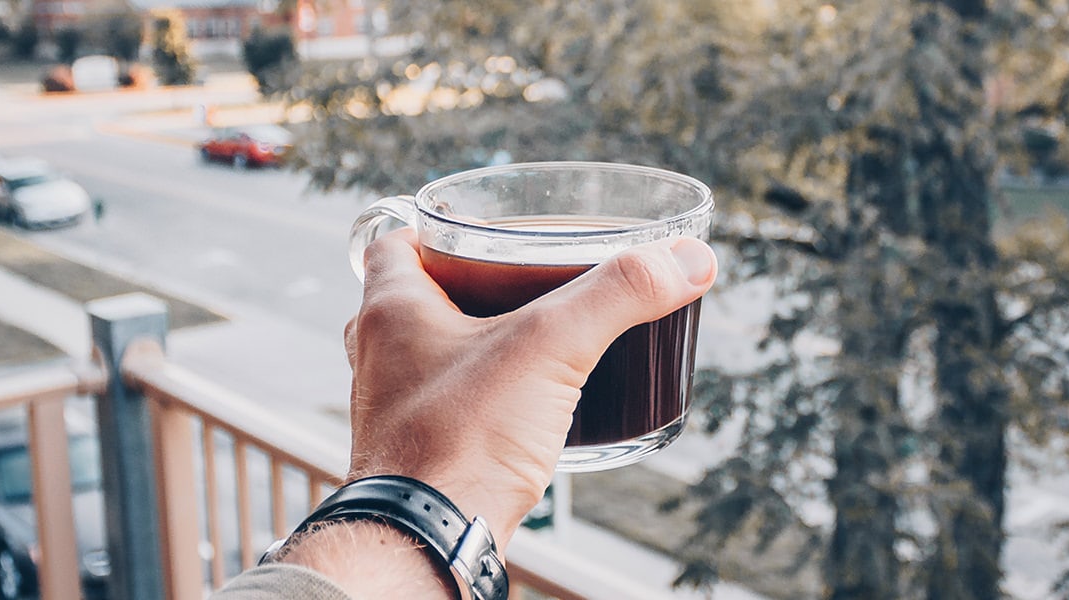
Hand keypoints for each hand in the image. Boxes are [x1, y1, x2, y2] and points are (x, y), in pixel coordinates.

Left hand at [343, 228, 716, 547]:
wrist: (431, 539)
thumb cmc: (463, 440)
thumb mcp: (551, 347)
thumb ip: (620, 294)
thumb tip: (688, 261)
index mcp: (391, 311)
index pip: (392, 242)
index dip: (436, 229)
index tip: (483, 233)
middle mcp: (380, 357)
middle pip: (414, 298)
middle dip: (465, 285)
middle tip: (518, 283)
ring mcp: (393, 409)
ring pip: (427, 356)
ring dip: (470, 344)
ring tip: (527, 342)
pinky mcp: (415, 453)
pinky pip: (443, 408)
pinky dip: (477, 398)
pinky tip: (523, 407)